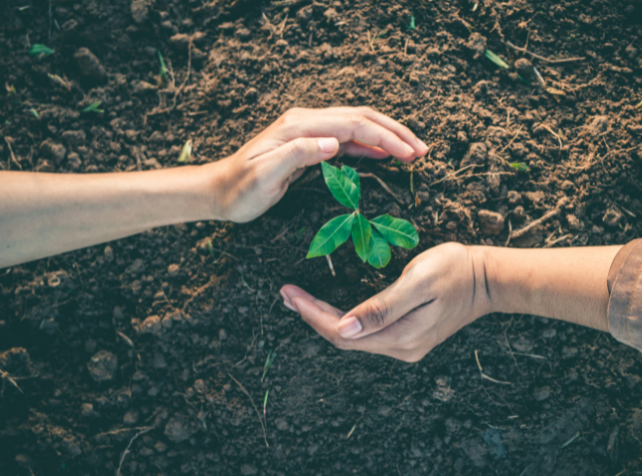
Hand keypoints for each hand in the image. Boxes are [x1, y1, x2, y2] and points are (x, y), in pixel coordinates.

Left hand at [204, 107, 427, 222]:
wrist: (219, 191)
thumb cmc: (240, 190)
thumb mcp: (264, 176)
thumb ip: (298, 155)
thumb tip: (333, 143)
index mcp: (299, 126)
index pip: (353, 124)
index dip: (385, 136)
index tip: (409, 153)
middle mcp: (306, 121)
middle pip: (361, 117)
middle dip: (394, 132)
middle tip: (422, 150)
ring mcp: (308, 130)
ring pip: (357, 125)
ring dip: (386, 136)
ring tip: (413, 151)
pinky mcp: (309, 143)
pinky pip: (347, 138)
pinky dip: (370, 144)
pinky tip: (384, 154)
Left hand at [280, 243, 491, 361]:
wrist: (488, 279)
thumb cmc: (455, 270)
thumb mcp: (418, 282)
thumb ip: (382, 306)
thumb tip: (345, 327)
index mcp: (400, 335)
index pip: (342, 332)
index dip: (312, 314)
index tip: (289, 294)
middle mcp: (400, 347)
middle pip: (344, 338)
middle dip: (311, 317)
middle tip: (286, 294)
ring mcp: (405, 345)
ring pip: (353, 338)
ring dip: (323, 320)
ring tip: (298, 300)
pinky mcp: (408, 336)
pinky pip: (366, 334)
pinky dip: (343, 321)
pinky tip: (330, 309)